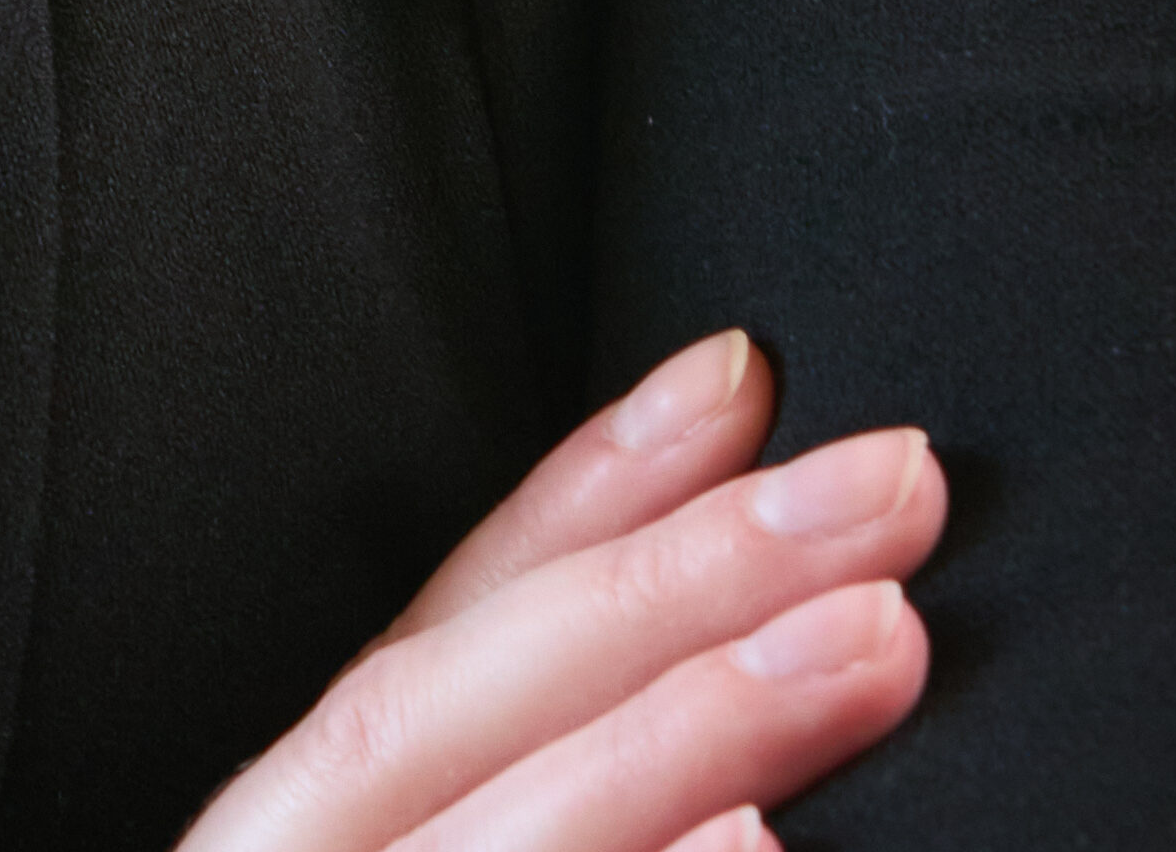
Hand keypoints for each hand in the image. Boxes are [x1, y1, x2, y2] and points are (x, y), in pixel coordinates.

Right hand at [175, 328, 938, 851]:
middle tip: (890, 490)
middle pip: (434, 703)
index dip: (577, 493)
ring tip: (871, 644)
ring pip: (484, 834)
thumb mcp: (408, 823)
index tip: (741, 371)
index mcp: (284, 838)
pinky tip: (760, 848)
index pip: (422, 642)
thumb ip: (501, 779)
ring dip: (685, 725)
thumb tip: (739, 719)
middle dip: (668, 578)